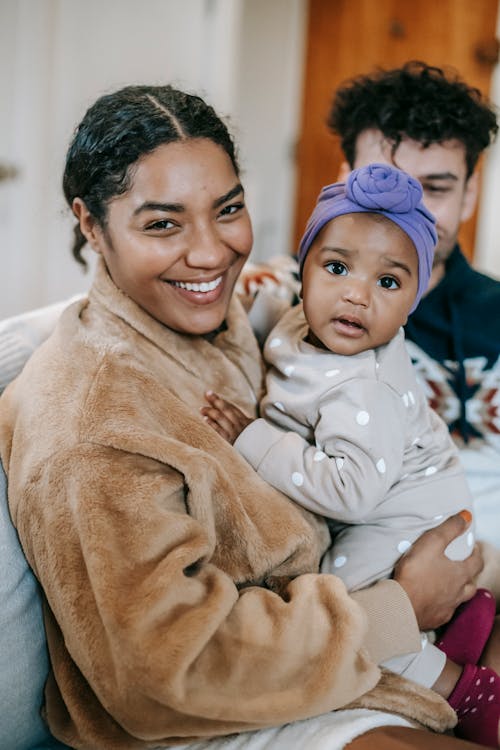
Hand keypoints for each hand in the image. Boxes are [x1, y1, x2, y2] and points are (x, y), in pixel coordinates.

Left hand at [200, 391, 253, 444]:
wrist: (263, 455)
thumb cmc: (258, 446)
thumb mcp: (255, 433)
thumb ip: (247, 426)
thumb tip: (241, 421)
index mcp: (247, 421)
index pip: (232, 408)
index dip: (222, 401)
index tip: (211, 394)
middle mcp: (240, 425)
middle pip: (226, 409)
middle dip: (216, 401)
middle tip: (206, 393)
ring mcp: (235, 432)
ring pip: (221, 418)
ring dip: (211, 411)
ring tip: (202, 408)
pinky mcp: (230, 441)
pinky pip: (219, 430)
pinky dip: (212, 424)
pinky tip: (205, 419)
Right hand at [393, 511, 483, 630]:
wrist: (402, 605)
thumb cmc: (416, 573)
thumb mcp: (432, 542)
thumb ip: (449, 529)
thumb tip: (466, 517)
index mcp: (460, 574)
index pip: (476, 562)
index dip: (476, 552)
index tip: (473, 547)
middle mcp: (458, 592)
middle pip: (471, 584)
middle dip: (469, 575)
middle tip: (462, 567)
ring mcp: (448, 607)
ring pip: (460, 599)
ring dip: (458, 591)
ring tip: (449, 585)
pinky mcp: (436, 618)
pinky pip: (445, 611)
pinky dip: (442, 604)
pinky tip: (434, 601)